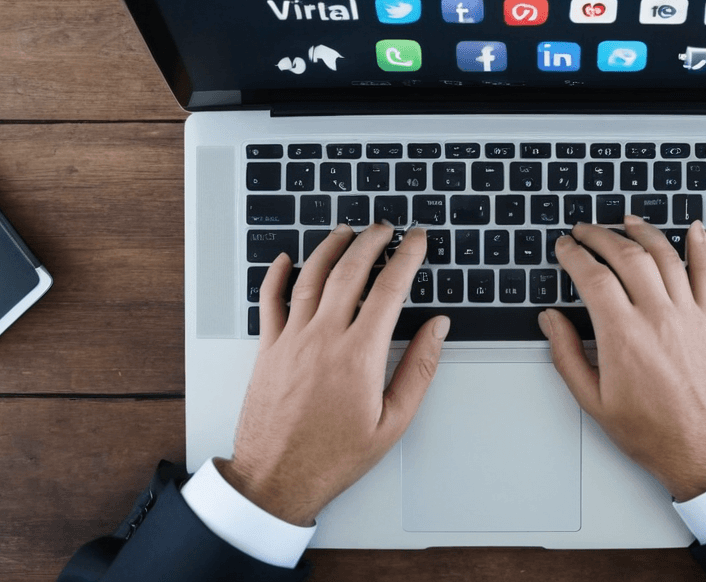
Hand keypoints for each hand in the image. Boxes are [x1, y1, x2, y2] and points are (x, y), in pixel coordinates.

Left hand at [218, 224, 447, 525]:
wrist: (277, 478)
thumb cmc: (335, 456)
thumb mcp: (393, 421)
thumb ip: (418, 369)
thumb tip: (437, 328)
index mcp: (359, 354)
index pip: (389, 288)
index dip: (407, 256)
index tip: (416, 240)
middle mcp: (323, 338)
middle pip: (350, 271)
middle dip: (371, 242)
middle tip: (385, 228)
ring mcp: (291, 340)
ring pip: (310, 277)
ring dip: (330, 247)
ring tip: (346, 232)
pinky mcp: (268, 350)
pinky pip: (269, 301)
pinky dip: (277, 275)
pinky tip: (286, 259)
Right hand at [540, 216, 705, 501]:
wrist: (697, 447)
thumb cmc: (648, 429)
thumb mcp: (592, 400)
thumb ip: (566, 354)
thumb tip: (551, 320)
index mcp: (623, 335)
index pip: (593, 277)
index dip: (574, 255)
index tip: (564, 247)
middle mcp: (656, 317)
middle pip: (627, 257)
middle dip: (600, 236)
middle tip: (584, 231)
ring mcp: (686, 315)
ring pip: (665, 256)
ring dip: (643, 232)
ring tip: (625, 221)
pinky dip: (702, 247)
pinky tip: (695, 228)